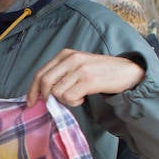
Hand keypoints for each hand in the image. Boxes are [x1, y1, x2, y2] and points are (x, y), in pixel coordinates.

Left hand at [26, 49, 144, 106]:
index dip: (32, 90)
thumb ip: (60, 74)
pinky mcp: (88, 80)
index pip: (41, 73)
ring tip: (77, 96)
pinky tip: (82, 98)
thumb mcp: (77, 66)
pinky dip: (73, 102)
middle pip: (45, 82)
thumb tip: (40, 93)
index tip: (31, 102)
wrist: (127, 72)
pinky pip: (68, 97)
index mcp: (65, 54)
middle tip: (55, 103)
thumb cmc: (99, 72)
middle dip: (45, 97)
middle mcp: (71, 59)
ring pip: (57, 92)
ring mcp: (80, 69)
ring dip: (65, 100)